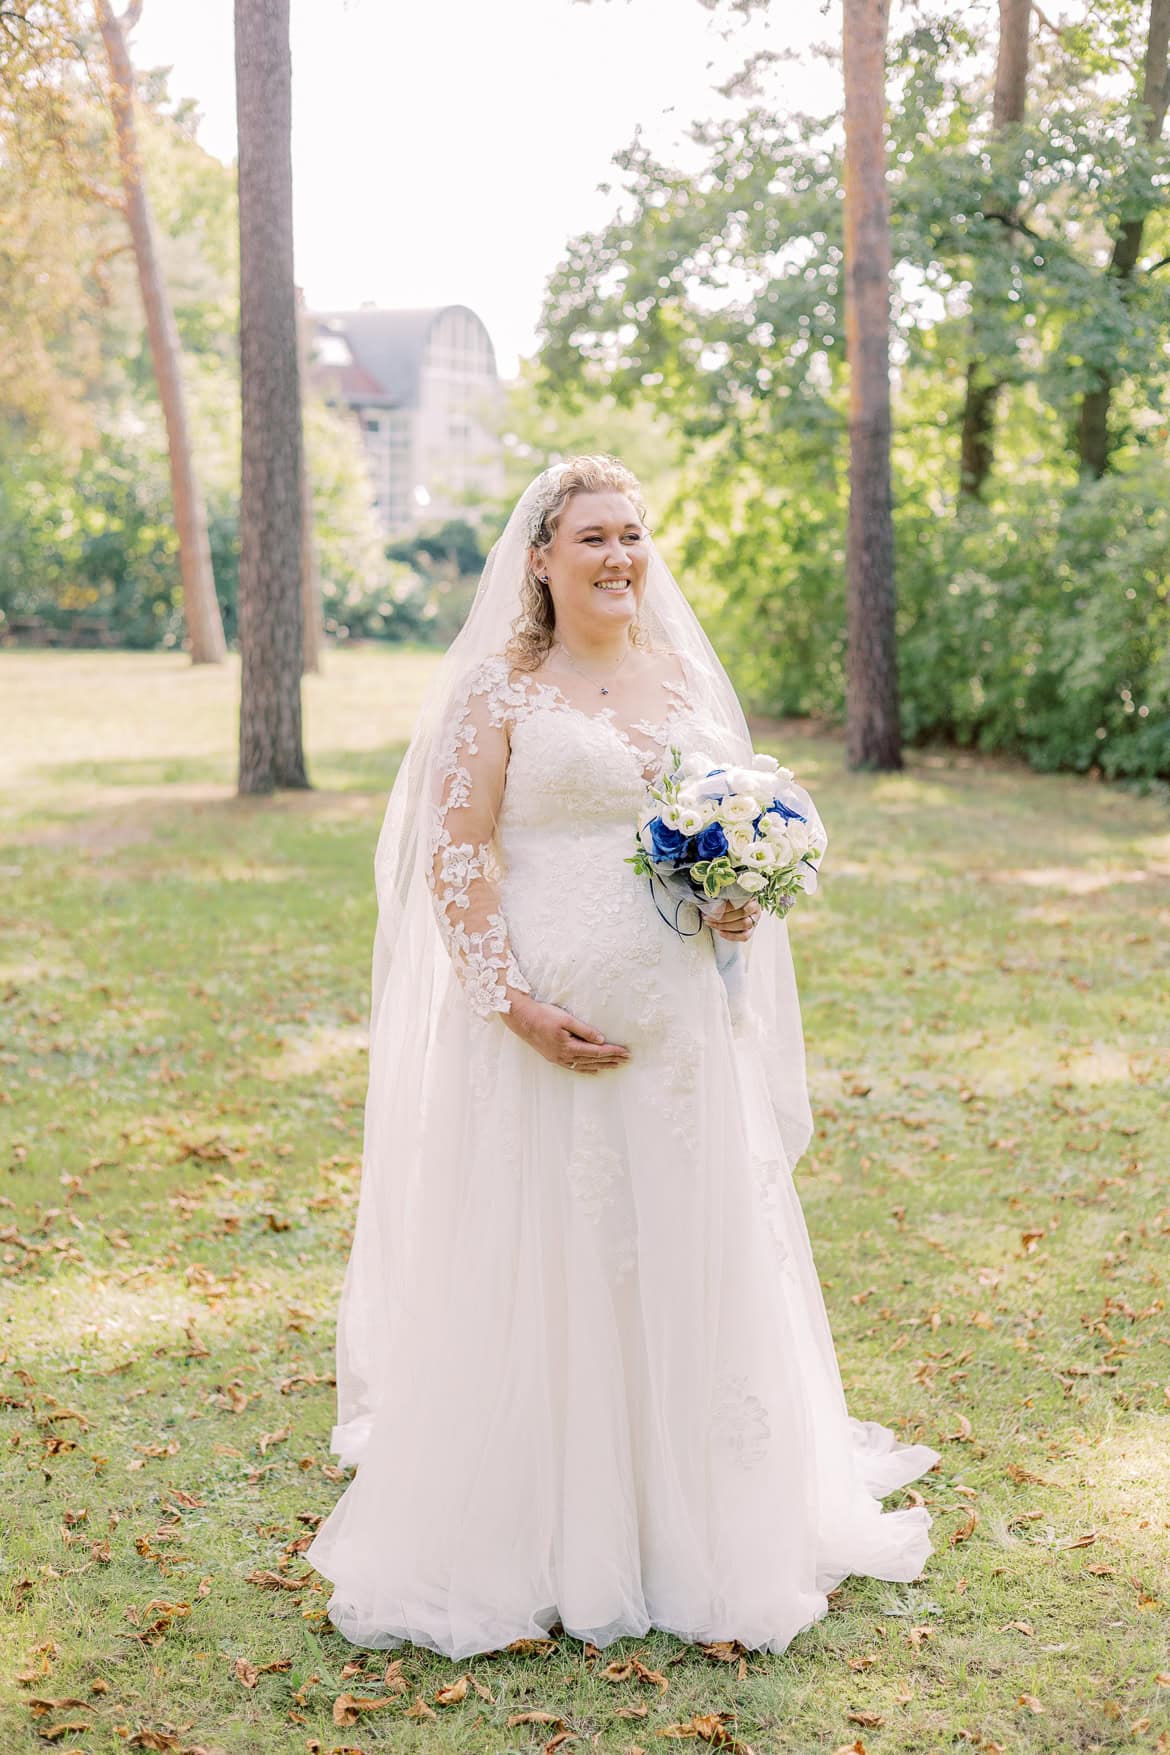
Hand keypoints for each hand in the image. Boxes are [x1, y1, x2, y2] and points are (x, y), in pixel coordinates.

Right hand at [503, 993, 630, 1073]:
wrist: (521, 1019)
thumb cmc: (543, 1015)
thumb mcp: (566, 1019)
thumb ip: (584, 1030)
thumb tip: (600, 1039)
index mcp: (569, 1046)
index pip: (597, 1051)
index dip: (612, 1052)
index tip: (625, 1052)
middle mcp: (565, 1056)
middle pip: (593, 1060)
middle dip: (611, 1060)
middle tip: (627, 1060)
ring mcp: (558, 1059)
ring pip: (585, 1065)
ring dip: (602, 1065)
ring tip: (616, 1066)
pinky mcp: (553, 1058)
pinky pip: (574, 1067)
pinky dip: (587, 1069)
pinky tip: (594, 1070)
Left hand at [708, 897, 762, 941]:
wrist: (737, 908)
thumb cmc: (731, 901)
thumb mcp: (728, 895)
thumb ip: (723, 897)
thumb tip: (710, 901)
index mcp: (751, 896)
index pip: (740, 901)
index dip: (725, 907)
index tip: (712, 909)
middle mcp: (755, 908)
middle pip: (741, 913)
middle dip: (722, 917)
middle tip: (708, 917)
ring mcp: (754, 920)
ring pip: (743, 925)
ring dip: (725, 926)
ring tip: (712, 924)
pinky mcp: (751, 930)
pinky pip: (744, 936)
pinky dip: (732, 936)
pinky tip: (720, 932)